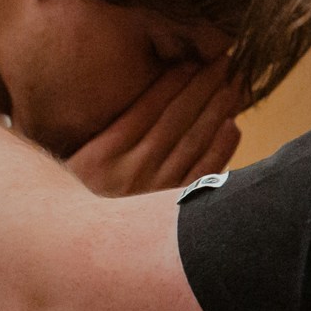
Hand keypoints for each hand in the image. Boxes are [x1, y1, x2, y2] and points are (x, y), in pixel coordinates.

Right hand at [65, 61, 245, 198]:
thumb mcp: (76, 163)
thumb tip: (144, 100)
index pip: (146, 108)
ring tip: (234, 86)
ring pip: (193, 143)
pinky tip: (232, 127)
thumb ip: (104, 134)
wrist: (77, 250)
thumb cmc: (76, 200)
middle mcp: (131, 172)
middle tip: (224, 63)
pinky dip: (220, 150)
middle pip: (175, 120)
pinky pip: (202, 175)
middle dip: (202, 87)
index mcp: (102, 154)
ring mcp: (154, 194)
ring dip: (216, 111)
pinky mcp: (171, 212)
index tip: (192, 60)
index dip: (173, 82)